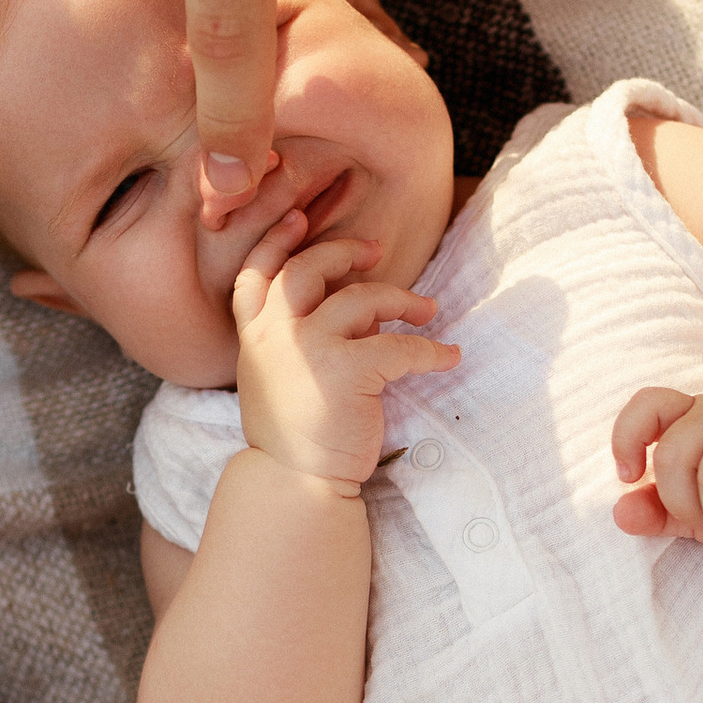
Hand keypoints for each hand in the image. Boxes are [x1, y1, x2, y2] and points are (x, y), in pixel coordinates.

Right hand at [233, 204, 458, 491]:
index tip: (299, 219)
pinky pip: (399, 346)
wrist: (296, 483)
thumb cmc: (293, 435)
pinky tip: (448, 356)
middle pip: (307, 268)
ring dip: (401, 299)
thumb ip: (296, 339)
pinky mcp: (346, 371)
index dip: (276, 240)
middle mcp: (274, 335)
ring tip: (426, 310)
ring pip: (361, 298)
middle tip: (376, 252)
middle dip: (345, 251)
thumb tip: (351, 314)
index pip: (256, 272)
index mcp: (254, 336)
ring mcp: (308, 349)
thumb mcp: (276, 378)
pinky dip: (430, 349)